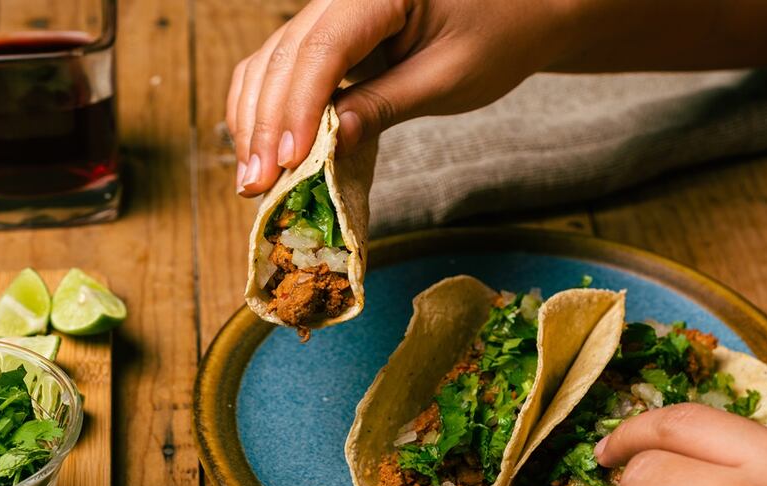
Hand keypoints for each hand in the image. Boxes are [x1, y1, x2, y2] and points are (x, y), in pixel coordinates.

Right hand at [225, 0, 572, 195]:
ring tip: (250, 180)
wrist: (516, 11)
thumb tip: (327, 144)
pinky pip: (278, 66)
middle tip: (254, 187)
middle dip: (265, 125)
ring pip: (268, 61)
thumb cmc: (496, 37)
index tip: (287, 163)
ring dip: (254, 121)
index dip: (297, 108)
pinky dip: (264, 109)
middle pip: (283, 56)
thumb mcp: (447, 77)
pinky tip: (260, 150)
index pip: (321, 49)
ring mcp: (327, 10)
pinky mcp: (324, 33)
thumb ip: (385, 105)